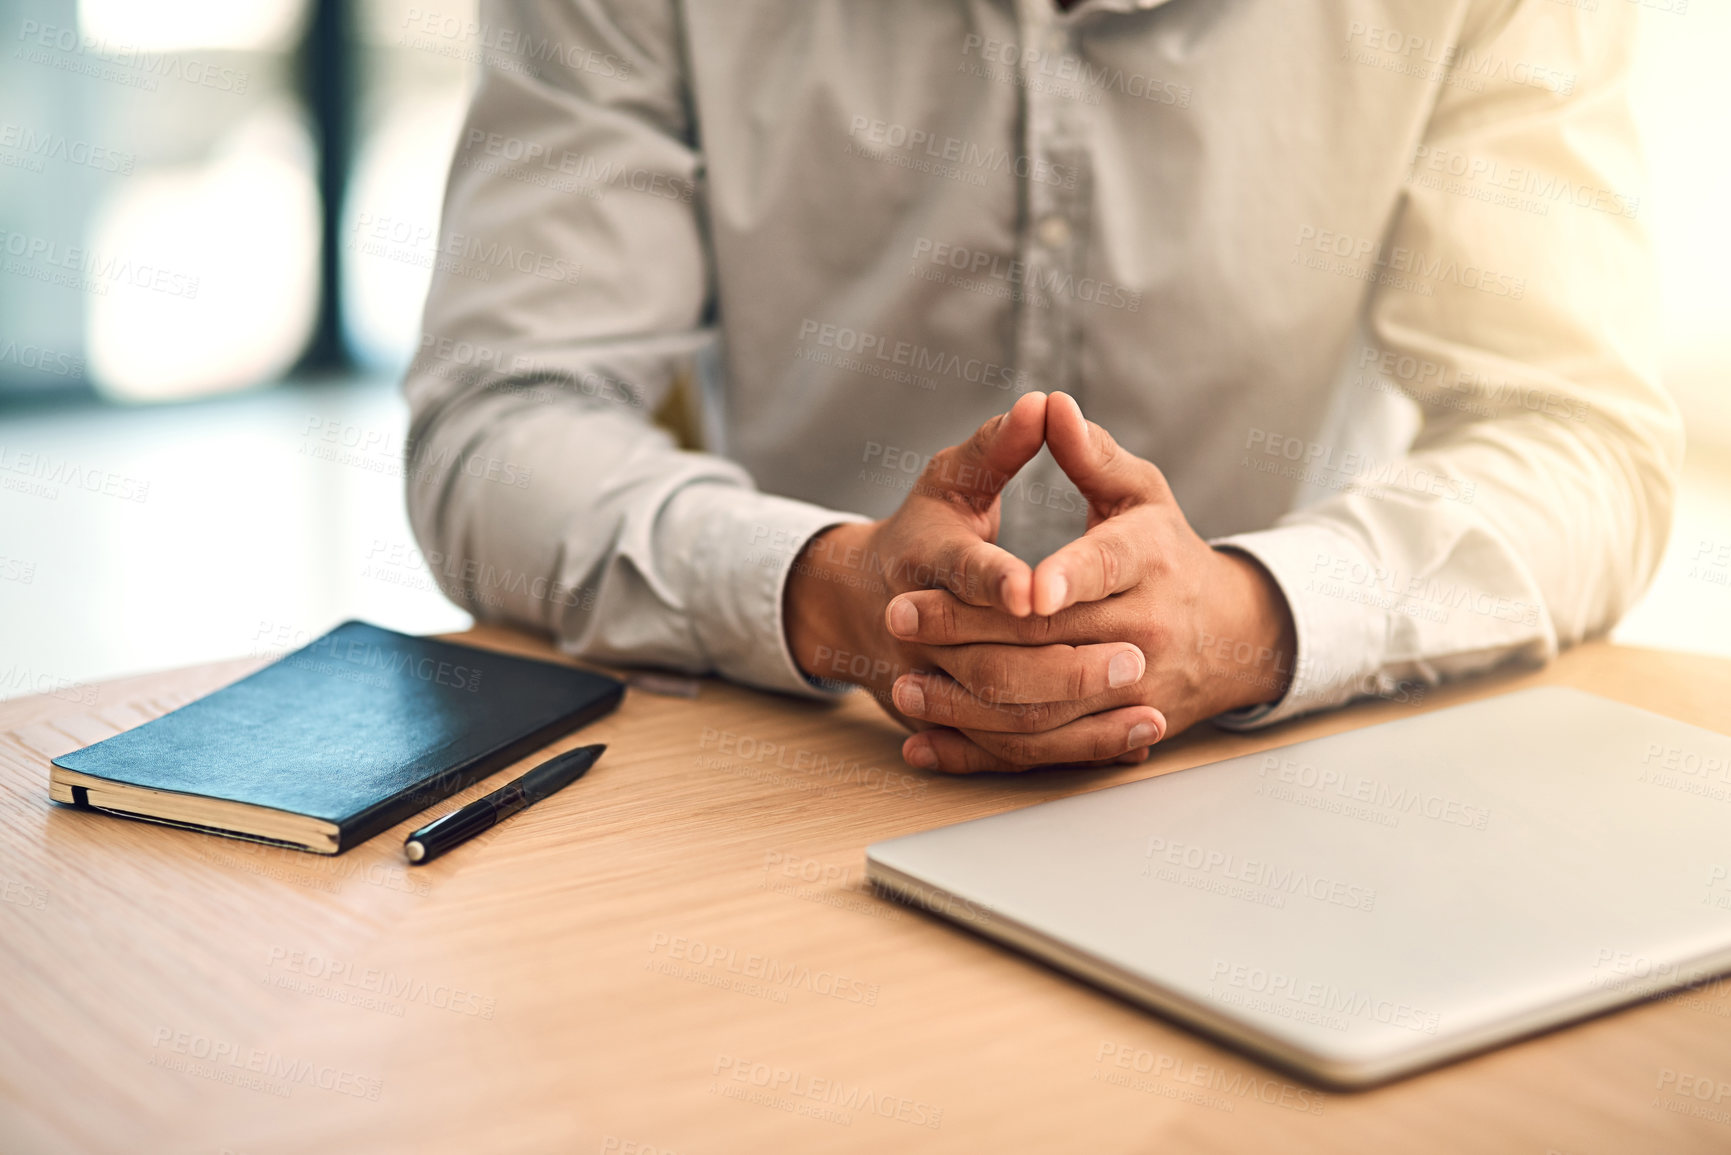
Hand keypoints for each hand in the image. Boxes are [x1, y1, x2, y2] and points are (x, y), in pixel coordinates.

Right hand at [783, 392, 1149, 742]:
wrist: (857, 604)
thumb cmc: (923, 530)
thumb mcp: (952, 479)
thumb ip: (999, 446)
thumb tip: (1045, 404)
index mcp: (919, 556)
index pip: (959, 572)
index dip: (996, 581)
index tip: (1038, 592)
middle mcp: (915, 627)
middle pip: (986, 659)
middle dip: (1061, 663)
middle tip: (1133, 657)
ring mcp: (926, 681)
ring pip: (996, 713)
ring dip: (1072, 711)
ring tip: (1143, 700)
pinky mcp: (944, 720)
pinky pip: (1004, 748)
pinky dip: (1067, 750)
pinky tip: (1129, 738)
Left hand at [885, 392, 1295, 772]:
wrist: (1228, 636)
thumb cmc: (1164, 550)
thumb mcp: (1138, 495)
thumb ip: (1090, 455)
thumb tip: (1051, 406)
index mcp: (1152, 560)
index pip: (1106, 567)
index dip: (1066, 578)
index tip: (1024, 589)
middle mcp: (1149, 629)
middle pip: (1053, 638)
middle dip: (970, 628)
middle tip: (900, 614)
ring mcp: (1134, 689)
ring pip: (1044, 705)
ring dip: (966, 700)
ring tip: (902, 682)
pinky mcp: (1115, 731)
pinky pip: (1044, 751)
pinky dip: (979, 751)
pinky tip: (925, 741)